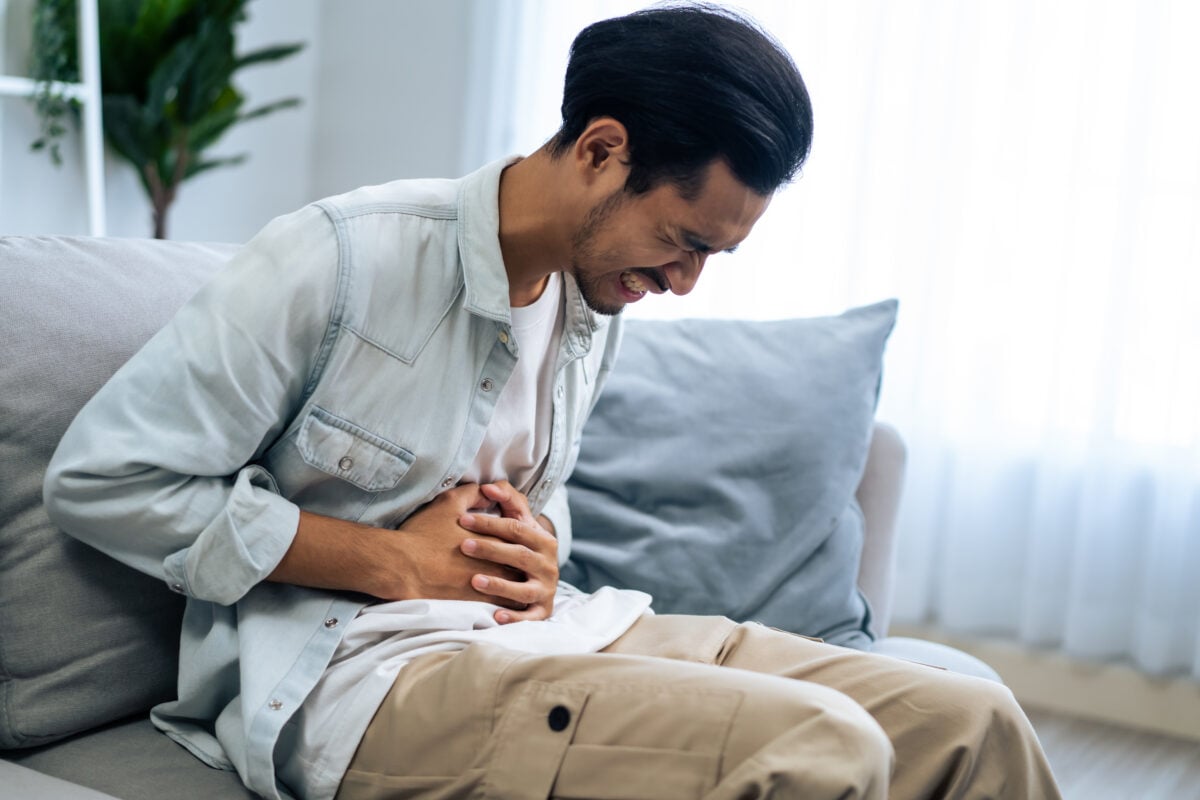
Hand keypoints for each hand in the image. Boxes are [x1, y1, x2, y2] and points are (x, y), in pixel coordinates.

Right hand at [379, 483, 524, 604]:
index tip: (517, 544)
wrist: (401, 566)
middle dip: (521, 567)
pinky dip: (503, 607)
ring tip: (517, 589)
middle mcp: (494, 564)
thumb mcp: (448, 504)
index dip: (518, 542)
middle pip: (519, 567)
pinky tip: (502, 607)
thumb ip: (473, 494)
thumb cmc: (423, 533)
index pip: (518, 541)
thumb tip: (489, 492)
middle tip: (523, 568)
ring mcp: (485, 587)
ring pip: (513, 591)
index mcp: (493, 540)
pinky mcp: (473, 605)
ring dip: (516, 589)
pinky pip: (498, 608)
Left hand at [458, 480, 558, 623]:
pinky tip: (494, 615)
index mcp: (543, 540)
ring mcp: (546, 589)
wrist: (539, 583)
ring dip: (499, 585)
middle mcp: (548, 565)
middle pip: (519, 555)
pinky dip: (514, 617)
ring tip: (474, 581)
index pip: (516, 528)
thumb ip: (507, 501)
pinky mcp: (541, 612)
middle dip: (490, 549)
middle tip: (463, 546)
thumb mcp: (519, 524)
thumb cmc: (520, 548)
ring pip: (523, 588)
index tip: (462, 519)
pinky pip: (529, 617)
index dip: (489, 522)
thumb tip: (487, 486)